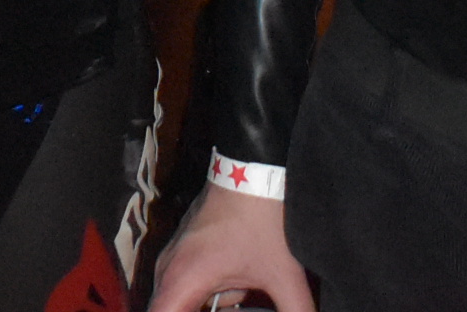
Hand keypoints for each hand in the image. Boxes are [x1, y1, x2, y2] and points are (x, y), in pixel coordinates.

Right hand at [149, 185, 312, 311]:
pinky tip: (242, 288)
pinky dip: (212, 294)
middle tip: (239, 303)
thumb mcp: (284, 276)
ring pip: (184, 300)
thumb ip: (297, 311)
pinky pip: (191, 286)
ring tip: (243, 293)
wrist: (254, 168)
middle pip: (173, 310)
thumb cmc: (263, 218)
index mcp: (184, 278)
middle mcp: (169, 269)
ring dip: (211, 306)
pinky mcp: (185, 249)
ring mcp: (174, 256)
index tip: (226, 311)